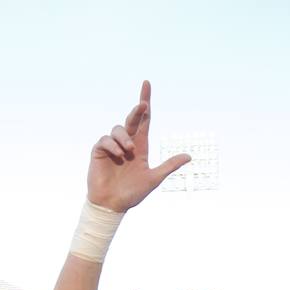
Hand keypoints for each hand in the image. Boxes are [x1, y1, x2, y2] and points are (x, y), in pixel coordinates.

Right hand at [88, 81, 190, 212]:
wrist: (113, 205)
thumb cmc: (132, 193)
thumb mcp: (154, 178)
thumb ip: (169, 166)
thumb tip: (189, 156)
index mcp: (140, 146)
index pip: (145, 120)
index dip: (145, 102)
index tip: (147, 84)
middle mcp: (127, 143)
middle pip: (132, 119)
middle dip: (137, 110)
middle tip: (143, 105)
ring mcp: (112, 147)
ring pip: (118, 128)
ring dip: (125, 137)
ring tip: (129, 151)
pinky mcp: (100, 152)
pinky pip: (105, 140)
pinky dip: (113, 145)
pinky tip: (119, 155)